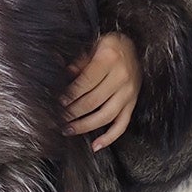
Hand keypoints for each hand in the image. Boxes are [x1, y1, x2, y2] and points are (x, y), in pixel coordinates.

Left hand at [61, 31, 141, 150]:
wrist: (132, 46)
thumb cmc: (109, 46)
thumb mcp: (93, 46)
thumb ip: (78, 62)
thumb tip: (63, 75)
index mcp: (109, 59)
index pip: (86, 83)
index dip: (70, 95)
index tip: (59, 102)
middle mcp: (121, 77)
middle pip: (93, 101)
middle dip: (73, 112)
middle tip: (59, 118)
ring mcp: (129, 92)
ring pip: (105, 116)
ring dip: (85, 126)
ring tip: (69, 130)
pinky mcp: (133, 103)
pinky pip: (122, 124)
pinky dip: (109, 137)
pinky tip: (96, 145)